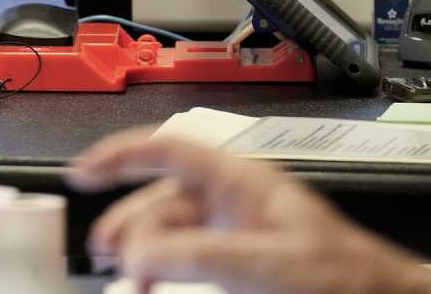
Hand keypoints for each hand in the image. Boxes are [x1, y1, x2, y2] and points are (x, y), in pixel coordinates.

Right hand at [68, 130, 430, 293]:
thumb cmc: (347, 274)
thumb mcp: (269, 263)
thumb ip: (202, 255)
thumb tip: (142, 253)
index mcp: (241, 180)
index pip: (169, 150)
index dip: (120, 154)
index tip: (84, 172)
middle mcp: (236, 199)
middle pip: (162, 198)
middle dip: (126, 221)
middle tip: (100, 251)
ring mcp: (240, 230)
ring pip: (173, 232)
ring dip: (144, 252)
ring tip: (124, 275)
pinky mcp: (246, 262)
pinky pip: (191, 259)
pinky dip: (166, 270)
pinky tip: (155, 284)